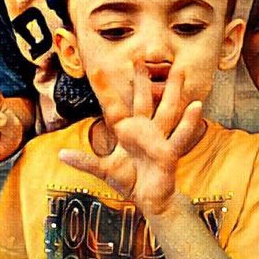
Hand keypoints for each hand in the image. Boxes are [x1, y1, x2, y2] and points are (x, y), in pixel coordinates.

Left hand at [59, 62, 203, 216]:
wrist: (150, 199)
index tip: (95, 69)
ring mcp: (158, 139)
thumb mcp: (104, 170)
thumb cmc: (131, 181)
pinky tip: (196, 106)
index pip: (113, 106)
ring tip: (179, 71)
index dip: (104, 89)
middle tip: (140, 58)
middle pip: (143, 100)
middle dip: (142, 80)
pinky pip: (179, 136)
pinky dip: (188, 122)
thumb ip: (85, 162)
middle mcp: (144, 130)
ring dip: (173, 91)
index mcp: (126, 131)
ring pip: (166, 110)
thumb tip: (61, 154)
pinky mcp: (168, 153)